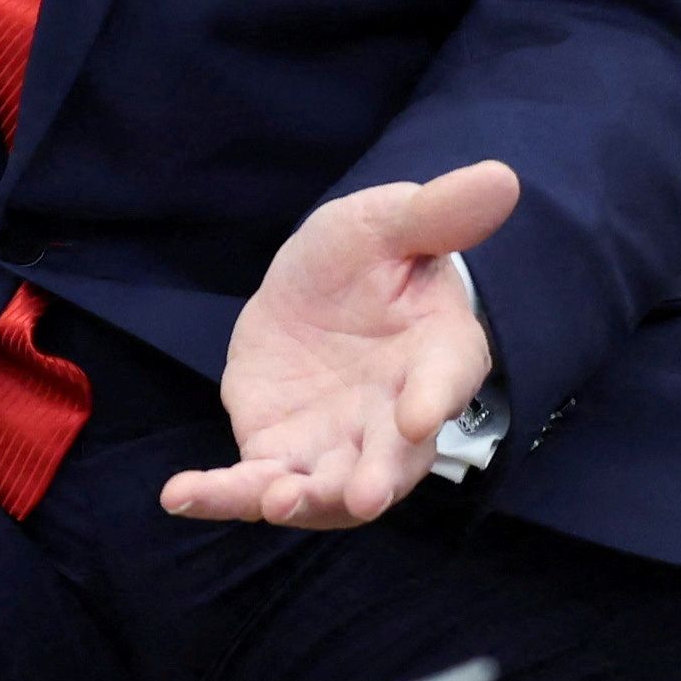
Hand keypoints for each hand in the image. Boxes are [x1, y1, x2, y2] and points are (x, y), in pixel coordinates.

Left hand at [163, 161, 514, 531]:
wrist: (318, 291)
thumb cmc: (370, 257)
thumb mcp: (387, 223)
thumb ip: (435, 215)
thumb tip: (500, 177)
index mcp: (436, 354)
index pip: (446, 379)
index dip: (435, 398)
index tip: (419, 415)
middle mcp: (393, 416)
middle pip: (393, 458)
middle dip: (379, 481)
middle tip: (362, 498)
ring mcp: (336, 443)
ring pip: (325, 487)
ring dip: (302, 500)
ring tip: (272, 503)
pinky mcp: (280, 452)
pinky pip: (253, 482)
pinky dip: (220, 495)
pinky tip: (180, 495)